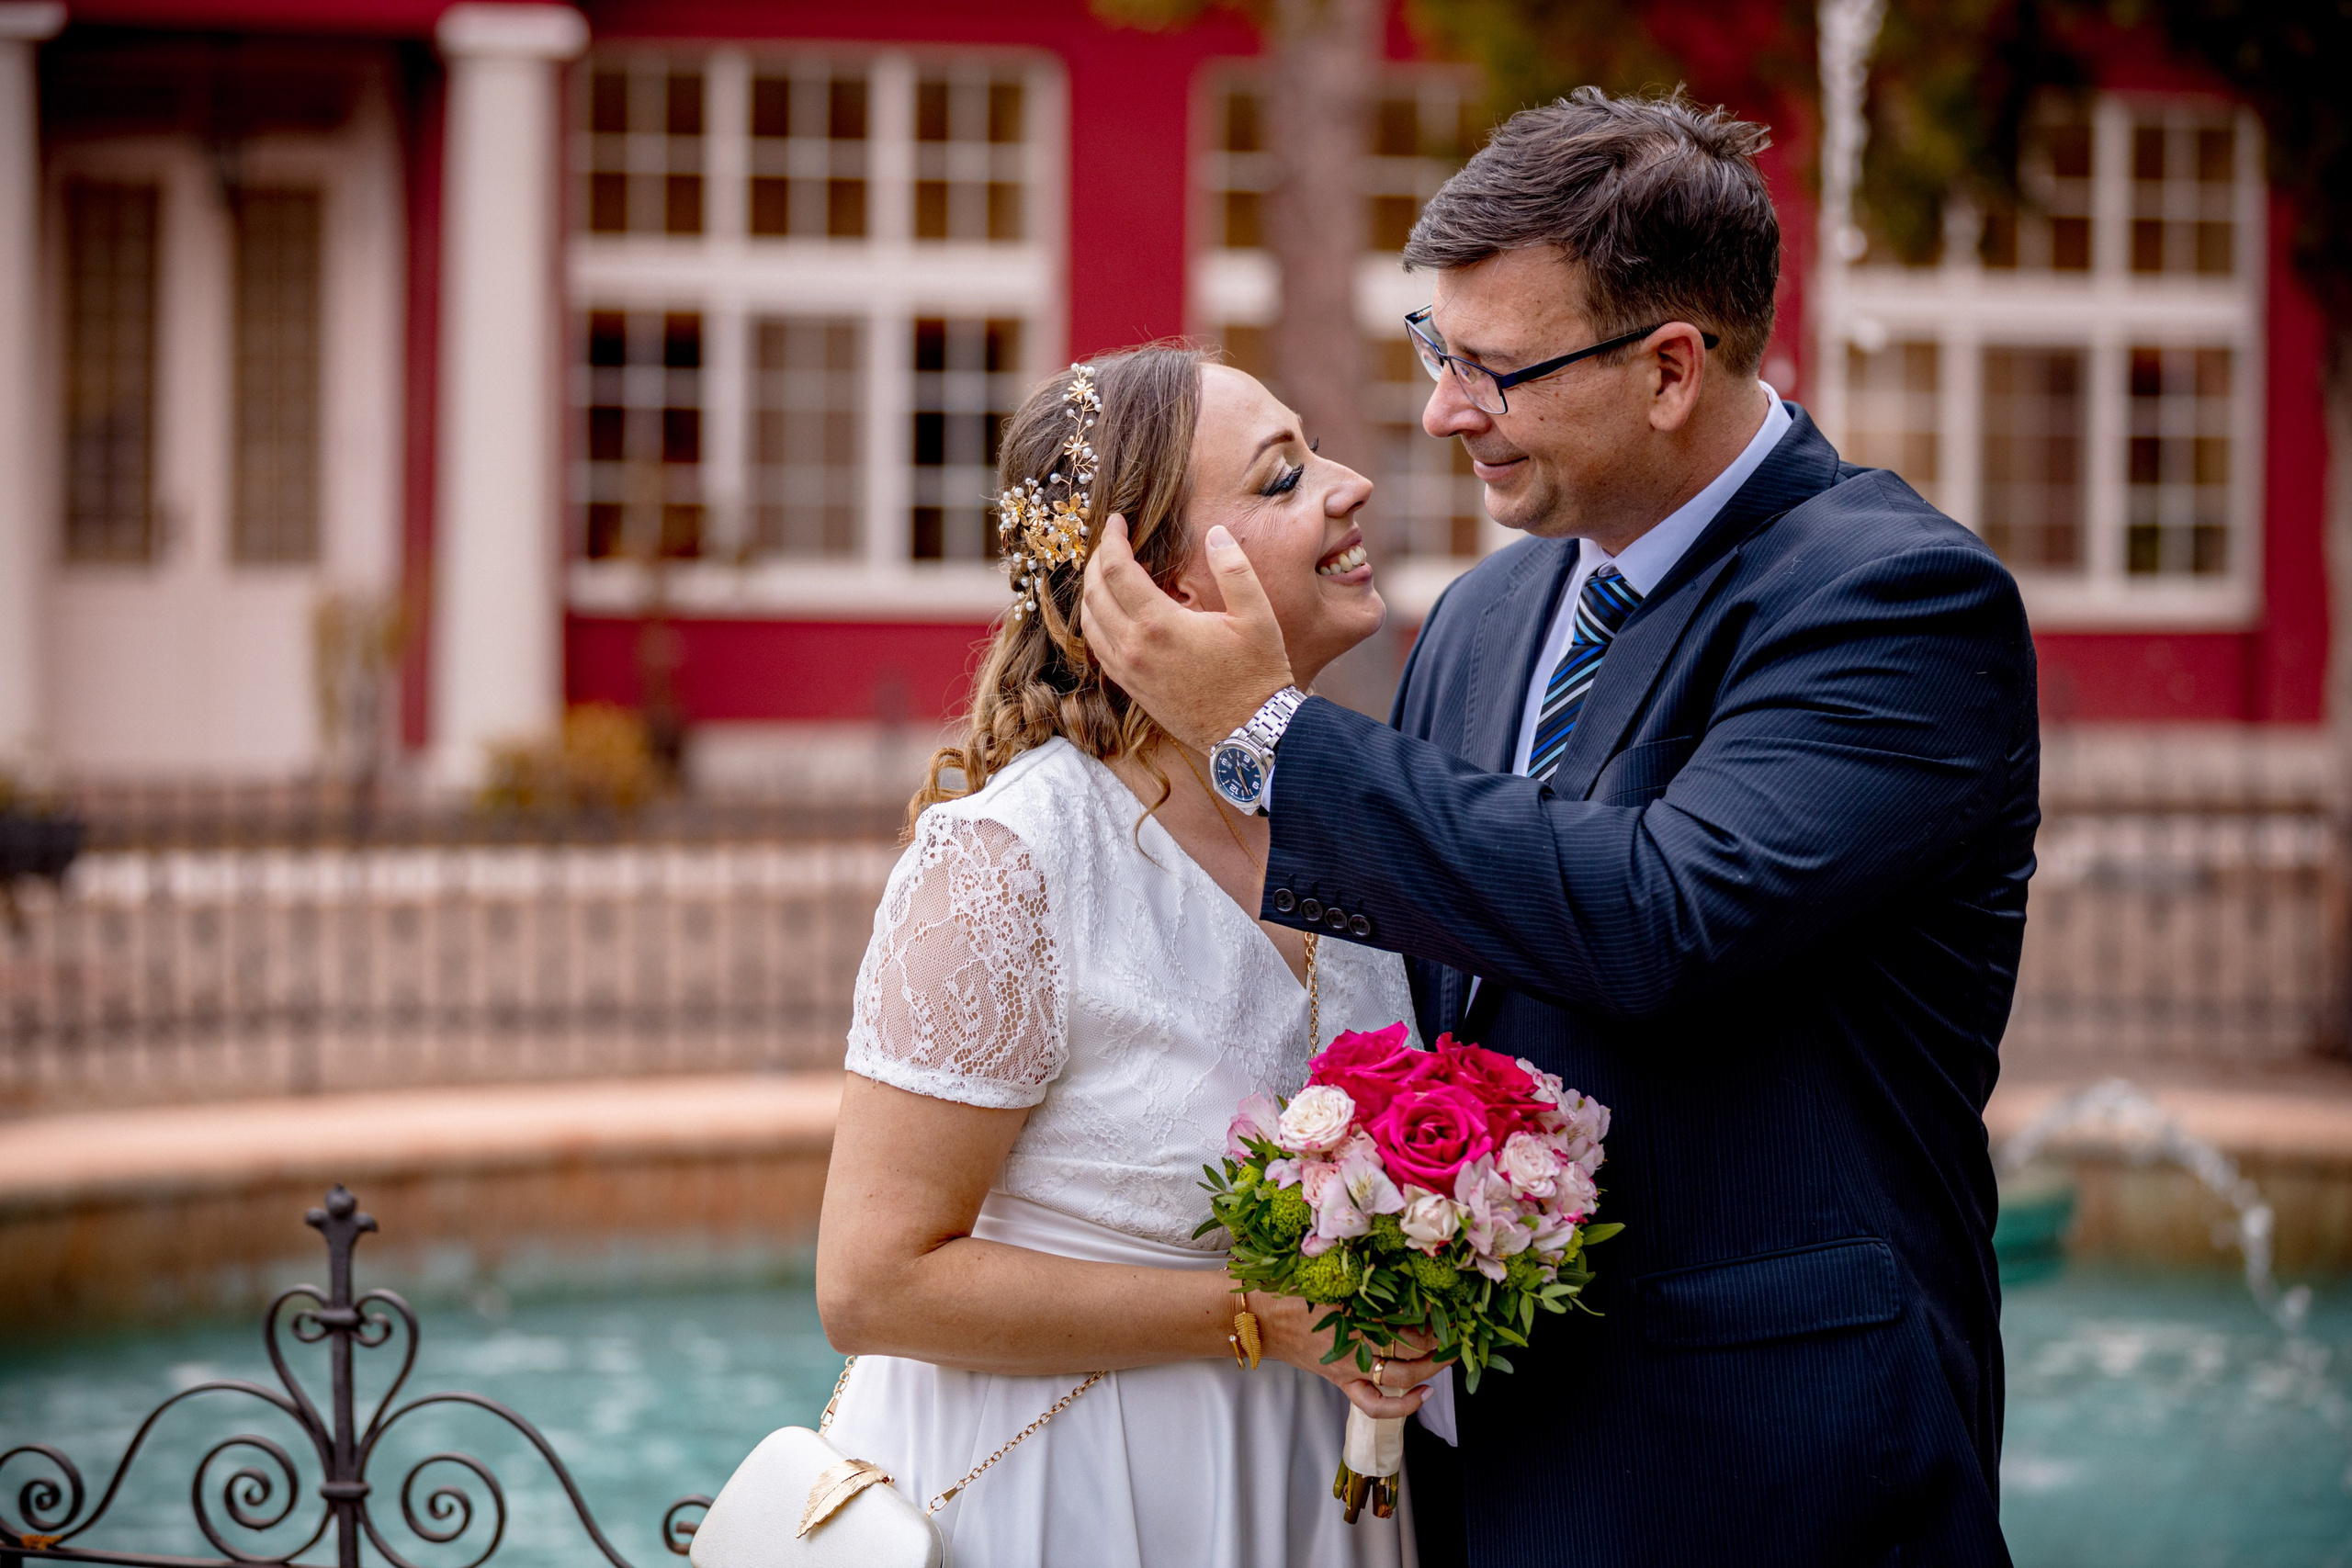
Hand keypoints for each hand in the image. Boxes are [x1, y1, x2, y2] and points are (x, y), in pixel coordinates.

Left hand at [1081, 515, 1295, 751]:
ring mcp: (1129, 672)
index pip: (1116, 570)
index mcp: (1160, 624)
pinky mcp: (1132, 689)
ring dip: (1091, 592)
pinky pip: (1099, 649)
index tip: (1116, 521)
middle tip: (1111, 542)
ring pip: (1089, 623)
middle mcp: (1134, 648)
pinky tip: (1112, 613)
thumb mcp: (1257, 616)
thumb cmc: (1257, 674)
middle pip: (1094, 593)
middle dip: (1097, 561)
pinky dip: (1096, 622)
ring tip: (1107, 572)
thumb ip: (1234, 569)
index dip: (1111, 540)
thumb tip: (1216, 534)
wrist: (1251, 733)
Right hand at [1248, 1291, 1439, 1420]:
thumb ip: (1364, 1277)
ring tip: (1447, 1358)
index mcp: (1355, 1312)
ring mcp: (1349, 1367)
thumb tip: (1400, 1273)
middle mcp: (1356, 1342)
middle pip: (1411, 1350)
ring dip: (1429, 1369)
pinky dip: (1401, 1405)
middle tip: (1458, 1333)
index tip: (1451, 1310)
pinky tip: (1422, 1395)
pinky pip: (1374, 1403)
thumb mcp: (1331, 1275)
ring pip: (1400, 1377)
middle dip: (1440, 1344)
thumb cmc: (1290, 1290)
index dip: (1434, 1320)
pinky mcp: (1341, 1381)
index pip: (1407, 1321)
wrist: (1258, 1317)